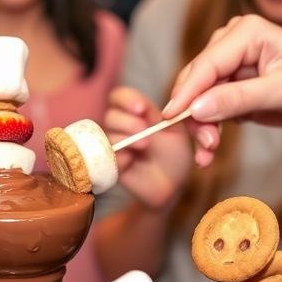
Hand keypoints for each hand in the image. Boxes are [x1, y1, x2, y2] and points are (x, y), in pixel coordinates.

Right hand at [103, 86, 196, 209]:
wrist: (173, 184)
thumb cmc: (175, 154)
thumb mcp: (174, 130)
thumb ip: (159, 114)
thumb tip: (145, 104)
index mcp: (135, 113)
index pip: (119, 97)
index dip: (127, 99)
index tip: (141, 108)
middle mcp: (120, 128)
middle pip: (110, 115)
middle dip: (127, 121)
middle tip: (143, 130)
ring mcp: (113, 147)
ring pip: (107, 136)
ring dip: (125, 138)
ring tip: (144, 146)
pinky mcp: (110, 166)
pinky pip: (106, 158)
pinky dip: (119, 157)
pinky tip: (132, 161)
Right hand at [161, 14, 281, 166]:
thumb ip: (240, 98)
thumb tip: (198, 108)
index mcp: (246, 32)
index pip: (206, 64)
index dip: (186, 93)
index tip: (172, 119)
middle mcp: (231, 43)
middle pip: (196, 82)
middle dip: (195, 116)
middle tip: (206, 147)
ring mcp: (228, 65)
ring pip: (197, 99)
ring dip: (200, 128)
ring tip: (208, 155)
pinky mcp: (228, 86)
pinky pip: (207, 109)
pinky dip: (207, 131)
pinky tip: (209, 152)